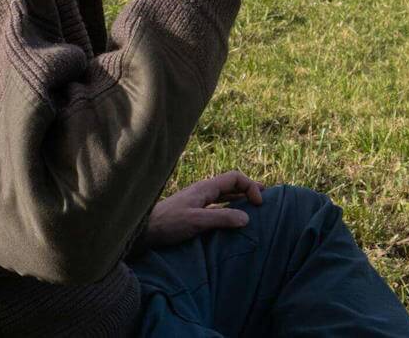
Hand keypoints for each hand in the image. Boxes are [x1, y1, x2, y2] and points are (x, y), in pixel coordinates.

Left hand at [143, 170, 266, 249]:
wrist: (144, 231)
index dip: (251, 186)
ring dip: (240, 200)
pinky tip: (232, 219)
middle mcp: (203, 191)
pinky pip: (218, 206)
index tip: (258, 204)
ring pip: (225, 196)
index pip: (235, 178)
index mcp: (206, 188)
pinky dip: (230, 209)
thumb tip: (247, 218)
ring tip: (253, 209)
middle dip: (248, 190)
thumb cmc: (168, 224)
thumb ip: (222, 218)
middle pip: (231, 184)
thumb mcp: (197, 221)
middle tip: (264, 201)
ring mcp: (198, 201)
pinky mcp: (194, 212)